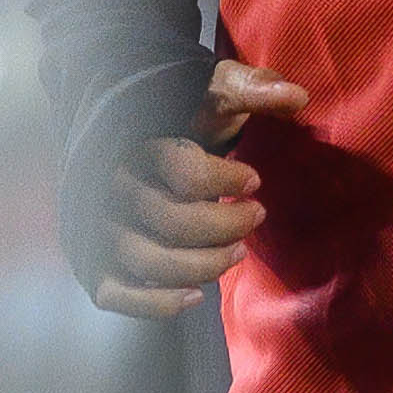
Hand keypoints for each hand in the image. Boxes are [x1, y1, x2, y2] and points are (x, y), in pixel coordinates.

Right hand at [89, 59, 308, 317]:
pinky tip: (195, 297)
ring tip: (238, 254)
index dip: (226, 182)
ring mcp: (99, 225)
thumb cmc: (180, 112)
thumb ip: (252, 87)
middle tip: (257, 216)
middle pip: (171, 221)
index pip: (183, 171)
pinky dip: (155, 304)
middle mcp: (111, 186)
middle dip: (225, 226)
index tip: (255, 182)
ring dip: (202, 267)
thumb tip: (298, 98)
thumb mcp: (213, 90)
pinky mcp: (93, 259)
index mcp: (138, 141)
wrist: (131, 133)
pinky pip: (116, 294)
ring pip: (148, 261)